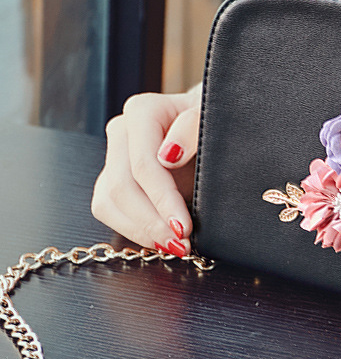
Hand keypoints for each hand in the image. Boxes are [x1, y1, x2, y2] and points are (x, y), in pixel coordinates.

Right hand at [91, 86, 201, 254]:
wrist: (211, 121)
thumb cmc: (213, 119)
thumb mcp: (212, 119)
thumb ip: (192, 129)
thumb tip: (168, 155)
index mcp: (143, 112)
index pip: (143, 165)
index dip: (163, 200)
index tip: (184, 226)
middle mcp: (122, 132)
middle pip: (121, 188)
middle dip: (152, 222)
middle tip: (181, 244)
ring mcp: (115, 156)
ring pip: (108, 203)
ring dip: (140, 231)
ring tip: (173, 246)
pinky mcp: (115, 178)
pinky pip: (111, 210)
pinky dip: (135, 230)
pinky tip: (160, 239)